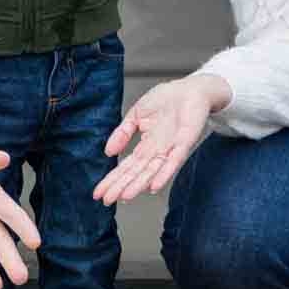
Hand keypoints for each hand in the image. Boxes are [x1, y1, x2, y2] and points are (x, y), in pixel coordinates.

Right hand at [93, 73, 229, 204]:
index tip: (98, 193)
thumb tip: (107, 152)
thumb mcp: (136, 115)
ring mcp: (170, 148)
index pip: (126, 167)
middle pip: (136, 173)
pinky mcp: (184, 142)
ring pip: (152, 171)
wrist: (190, 88)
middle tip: (106, 200)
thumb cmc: (166, 100)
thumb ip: (122, 133)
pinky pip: (173, 161)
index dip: (112, 179)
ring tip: (124, 197)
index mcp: (146, 146)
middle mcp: (157, 151)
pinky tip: (154, 186)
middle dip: (120, 186)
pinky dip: (164, 174)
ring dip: (138, 184)